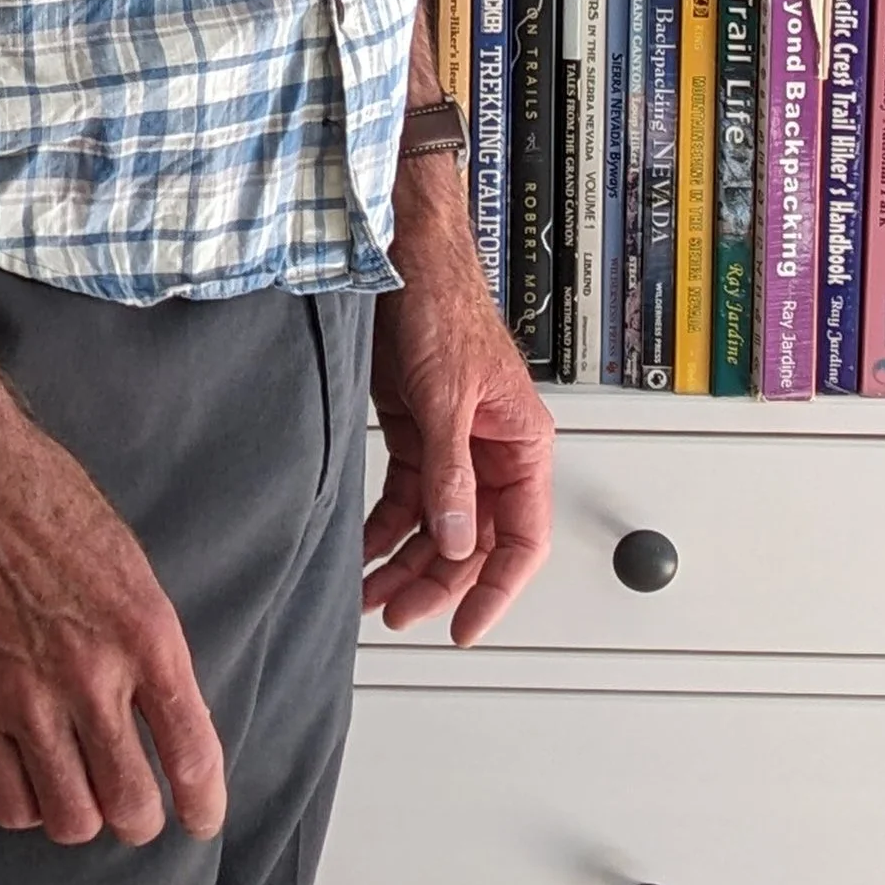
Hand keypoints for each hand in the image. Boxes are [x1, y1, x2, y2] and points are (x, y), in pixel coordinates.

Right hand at [0, 397, 225, 849]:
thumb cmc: (52, 503)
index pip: (192, 750)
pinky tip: (29, 777)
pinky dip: (26, 805)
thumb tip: (169, 718)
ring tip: (78, 791)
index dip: (203, 802)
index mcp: (146, 632)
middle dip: (139, 817)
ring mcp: (27, 695)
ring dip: (82, 815)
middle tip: (132, 803)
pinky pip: (9, 803)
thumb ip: (150, 646)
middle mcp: (93, 674)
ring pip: (71, 819)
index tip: (201, 817)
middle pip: (131, 805)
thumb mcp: (131, 565)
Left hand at [361, 182, 556, 645]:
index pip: (522, 539)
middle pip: (472, 541)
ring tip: (369, 594)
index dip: (496, 590)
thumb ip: (451, 473)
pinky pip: (405, 495)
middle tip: (397, 613)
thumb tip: (457, 541)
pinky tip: (363, 549)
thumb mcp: (447, 397)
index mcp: (520, 444)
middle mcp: (489, 450)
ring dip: (405, 561)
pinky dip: (385, 526)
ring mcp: (452, 443)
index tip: (466, 627)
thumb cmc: (444, 304)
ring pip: (435, 524)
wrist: (402, 256)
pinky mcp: (416, 430)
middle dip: (436, 581)